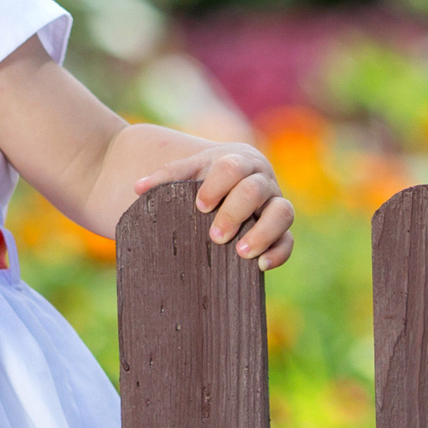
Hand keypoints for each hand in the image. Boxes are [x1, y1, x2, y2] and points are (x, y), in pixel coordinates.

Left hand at [134, 146, 294, 270]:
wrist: (227, 184)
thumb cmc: (202, 179)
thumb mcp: (187, 172)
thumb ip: (165, 177)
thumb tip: (138, 189)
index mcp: (238, 161)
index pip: (232, 167)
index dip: (217, 186)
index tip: (200, 206)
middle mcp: (262, 180)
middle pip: (256, 190)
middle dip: (235, 213)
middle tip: (214, 236)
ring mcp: (275, 204)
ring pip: (283, 212)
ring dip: (263, 233)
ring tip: (240, 253)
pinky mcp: (282, 229)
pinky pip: (289, 240)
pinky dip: (279, 252)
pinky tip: (260, 266)